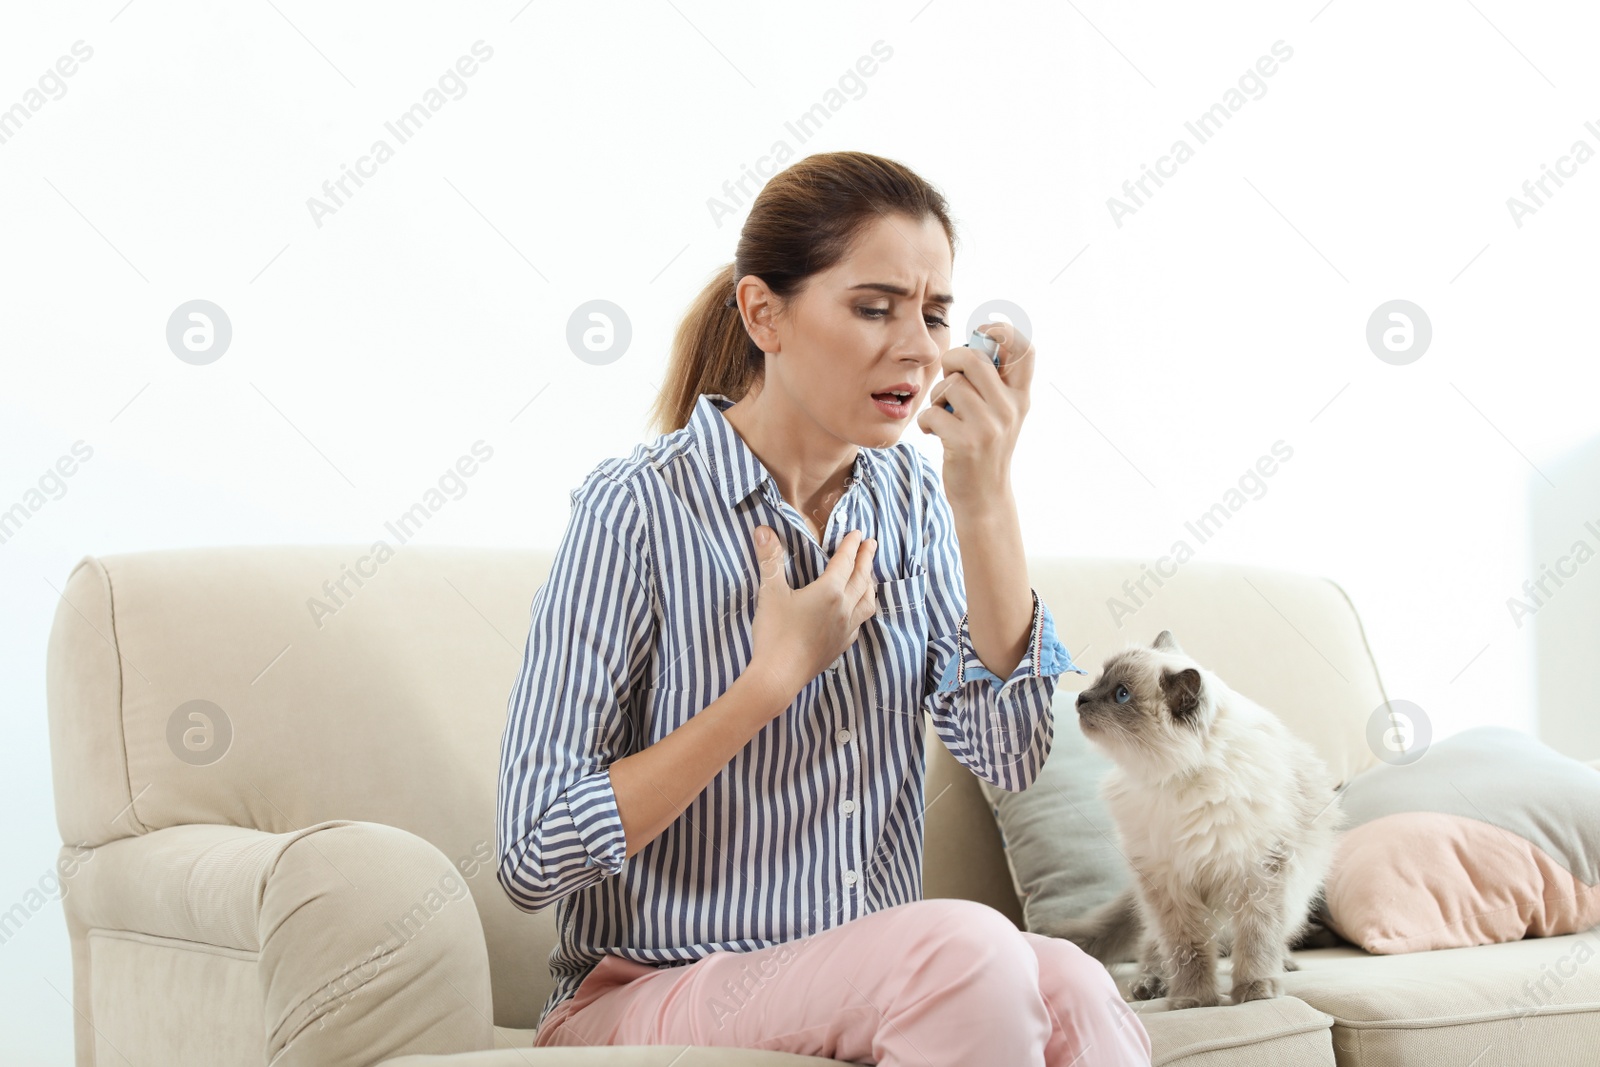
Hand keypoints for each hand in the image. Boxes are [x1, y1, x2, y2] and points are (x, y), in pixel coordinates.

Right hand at [748, 526, 877, 700]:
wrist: (779, 676)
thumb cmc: (774, 634)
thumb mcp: (770, 593)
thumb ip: (770, 560)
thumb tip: (763, 530)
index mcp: (829, 591)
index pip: (845, 562)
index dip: (851, 546)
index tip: (858, 533)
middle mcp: (844, 608)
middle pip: (862, 578)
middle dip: (867, 559)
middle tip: (872, 544)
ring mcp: (846, 629)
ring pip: (867, 602)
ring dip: (870, 584)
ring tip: (870, 576)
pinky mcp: (841, 646)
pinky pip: (860, 622)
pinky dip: (863, 609)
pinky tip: (857, 611)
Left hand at [915, 321, 1035, 506]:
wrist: (984, 497)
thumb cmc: (984, 449)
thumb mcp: (1000, 415)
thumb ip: (992, 382)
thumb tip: (972, 341)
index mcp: (1020, 397)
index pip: (1025, 348)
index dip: (1002, 330)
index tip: (982, 334)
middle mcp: (1010, 409)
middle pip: (973, 358)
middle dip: (950, 361)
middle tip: (948, 377)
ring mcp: (990, 426)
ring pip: (950, 386)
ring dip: (936, 397)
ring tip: (941, 413)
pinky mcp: (966, 443)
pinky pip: (933, 413)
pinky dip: (925, 421)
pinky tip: (932, 432)